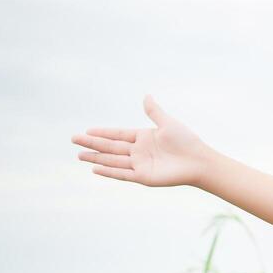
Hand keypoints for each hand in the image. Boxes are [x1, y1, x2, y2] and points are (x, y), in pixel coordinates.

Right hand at [71, 94, 216, 187]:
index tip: (86, 131)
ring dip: (96, 158)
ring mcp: (140, 164)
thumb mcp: (168, 123)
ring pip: (112, 160)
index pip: (117, 135)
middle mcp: (139, 151)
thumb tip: (146, 96)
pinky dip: (109, 171)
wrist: (198, 161)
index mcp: (143, 137)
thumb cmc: (186, 141)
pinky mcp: (143, 177)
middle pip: (110, 147)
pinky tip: (95, 168)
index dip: (102, 133)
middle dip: (92, 144)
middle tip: (73, 140)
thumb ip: (154, 112)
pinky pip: (122, 174)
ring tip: (79, 155)